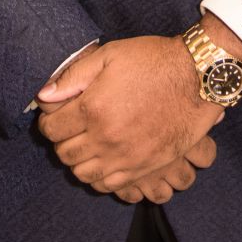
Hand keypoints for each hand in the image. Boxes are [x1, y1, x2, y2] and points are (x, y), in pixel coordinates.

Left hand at [37, 36, 222, 193]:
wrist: (198, 78)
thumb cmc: (154, 62)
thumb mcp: (110, 55)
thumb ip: (73, 76)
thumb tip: (44, 95)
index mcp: (93, 109)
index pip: (52, 129)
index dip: (48, 121)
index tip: (54, 115)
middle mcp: (106, 138)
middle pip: (64, 154)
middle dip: (61, 140)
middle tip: (68, 128)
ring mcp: (125, 157)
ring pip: (83, 173)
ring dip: (78, 160)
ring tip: (84, 145)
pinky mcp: (143, 168)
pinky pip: (109, 185)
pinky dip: (99, 176)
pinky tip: (103, 160)